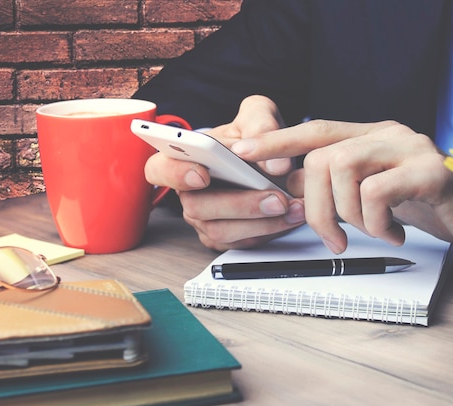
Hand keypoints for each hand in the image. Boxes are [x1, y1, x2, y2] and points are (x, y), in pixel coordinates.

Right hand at [144, 95, 304, 250]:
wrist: (271, 159)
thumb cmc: (253, 136)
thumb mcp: (258, 116)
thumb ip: (262, 125)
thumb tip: (273, 164)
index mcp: (183, 159)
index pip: (159, 169)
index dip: (175, 174)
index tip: (203, 174)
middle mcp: (189, 193)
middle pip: (196, 207)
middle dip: (238, 204)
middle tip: (274, 197)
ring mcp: (205, 219)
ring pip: (221, 231)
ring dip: (260, 221)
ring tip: (291, 206)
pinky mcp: (226, 238)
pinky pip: (242, 242)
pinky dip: (271, 230)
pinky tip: (292, 215)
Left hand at [231, 119, 452, 260]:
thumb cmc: (426, 206)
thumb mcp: (373, 195)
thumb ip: (337, 185)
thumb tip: (290, 184)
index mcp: (372, 137)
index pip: (315, 130)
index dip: (277, 141)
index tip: (245, 154)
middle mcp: (388, 134)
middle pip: (322, 156)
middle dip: (314, 206)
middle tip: (332, 238)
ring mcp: (411, 148)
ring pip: (343, 170)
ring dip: (346, 216)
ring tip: (371, 233)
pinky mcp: (432, 171)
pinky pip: (377, 192)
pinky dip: (375, 223)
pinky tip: (393, 233)